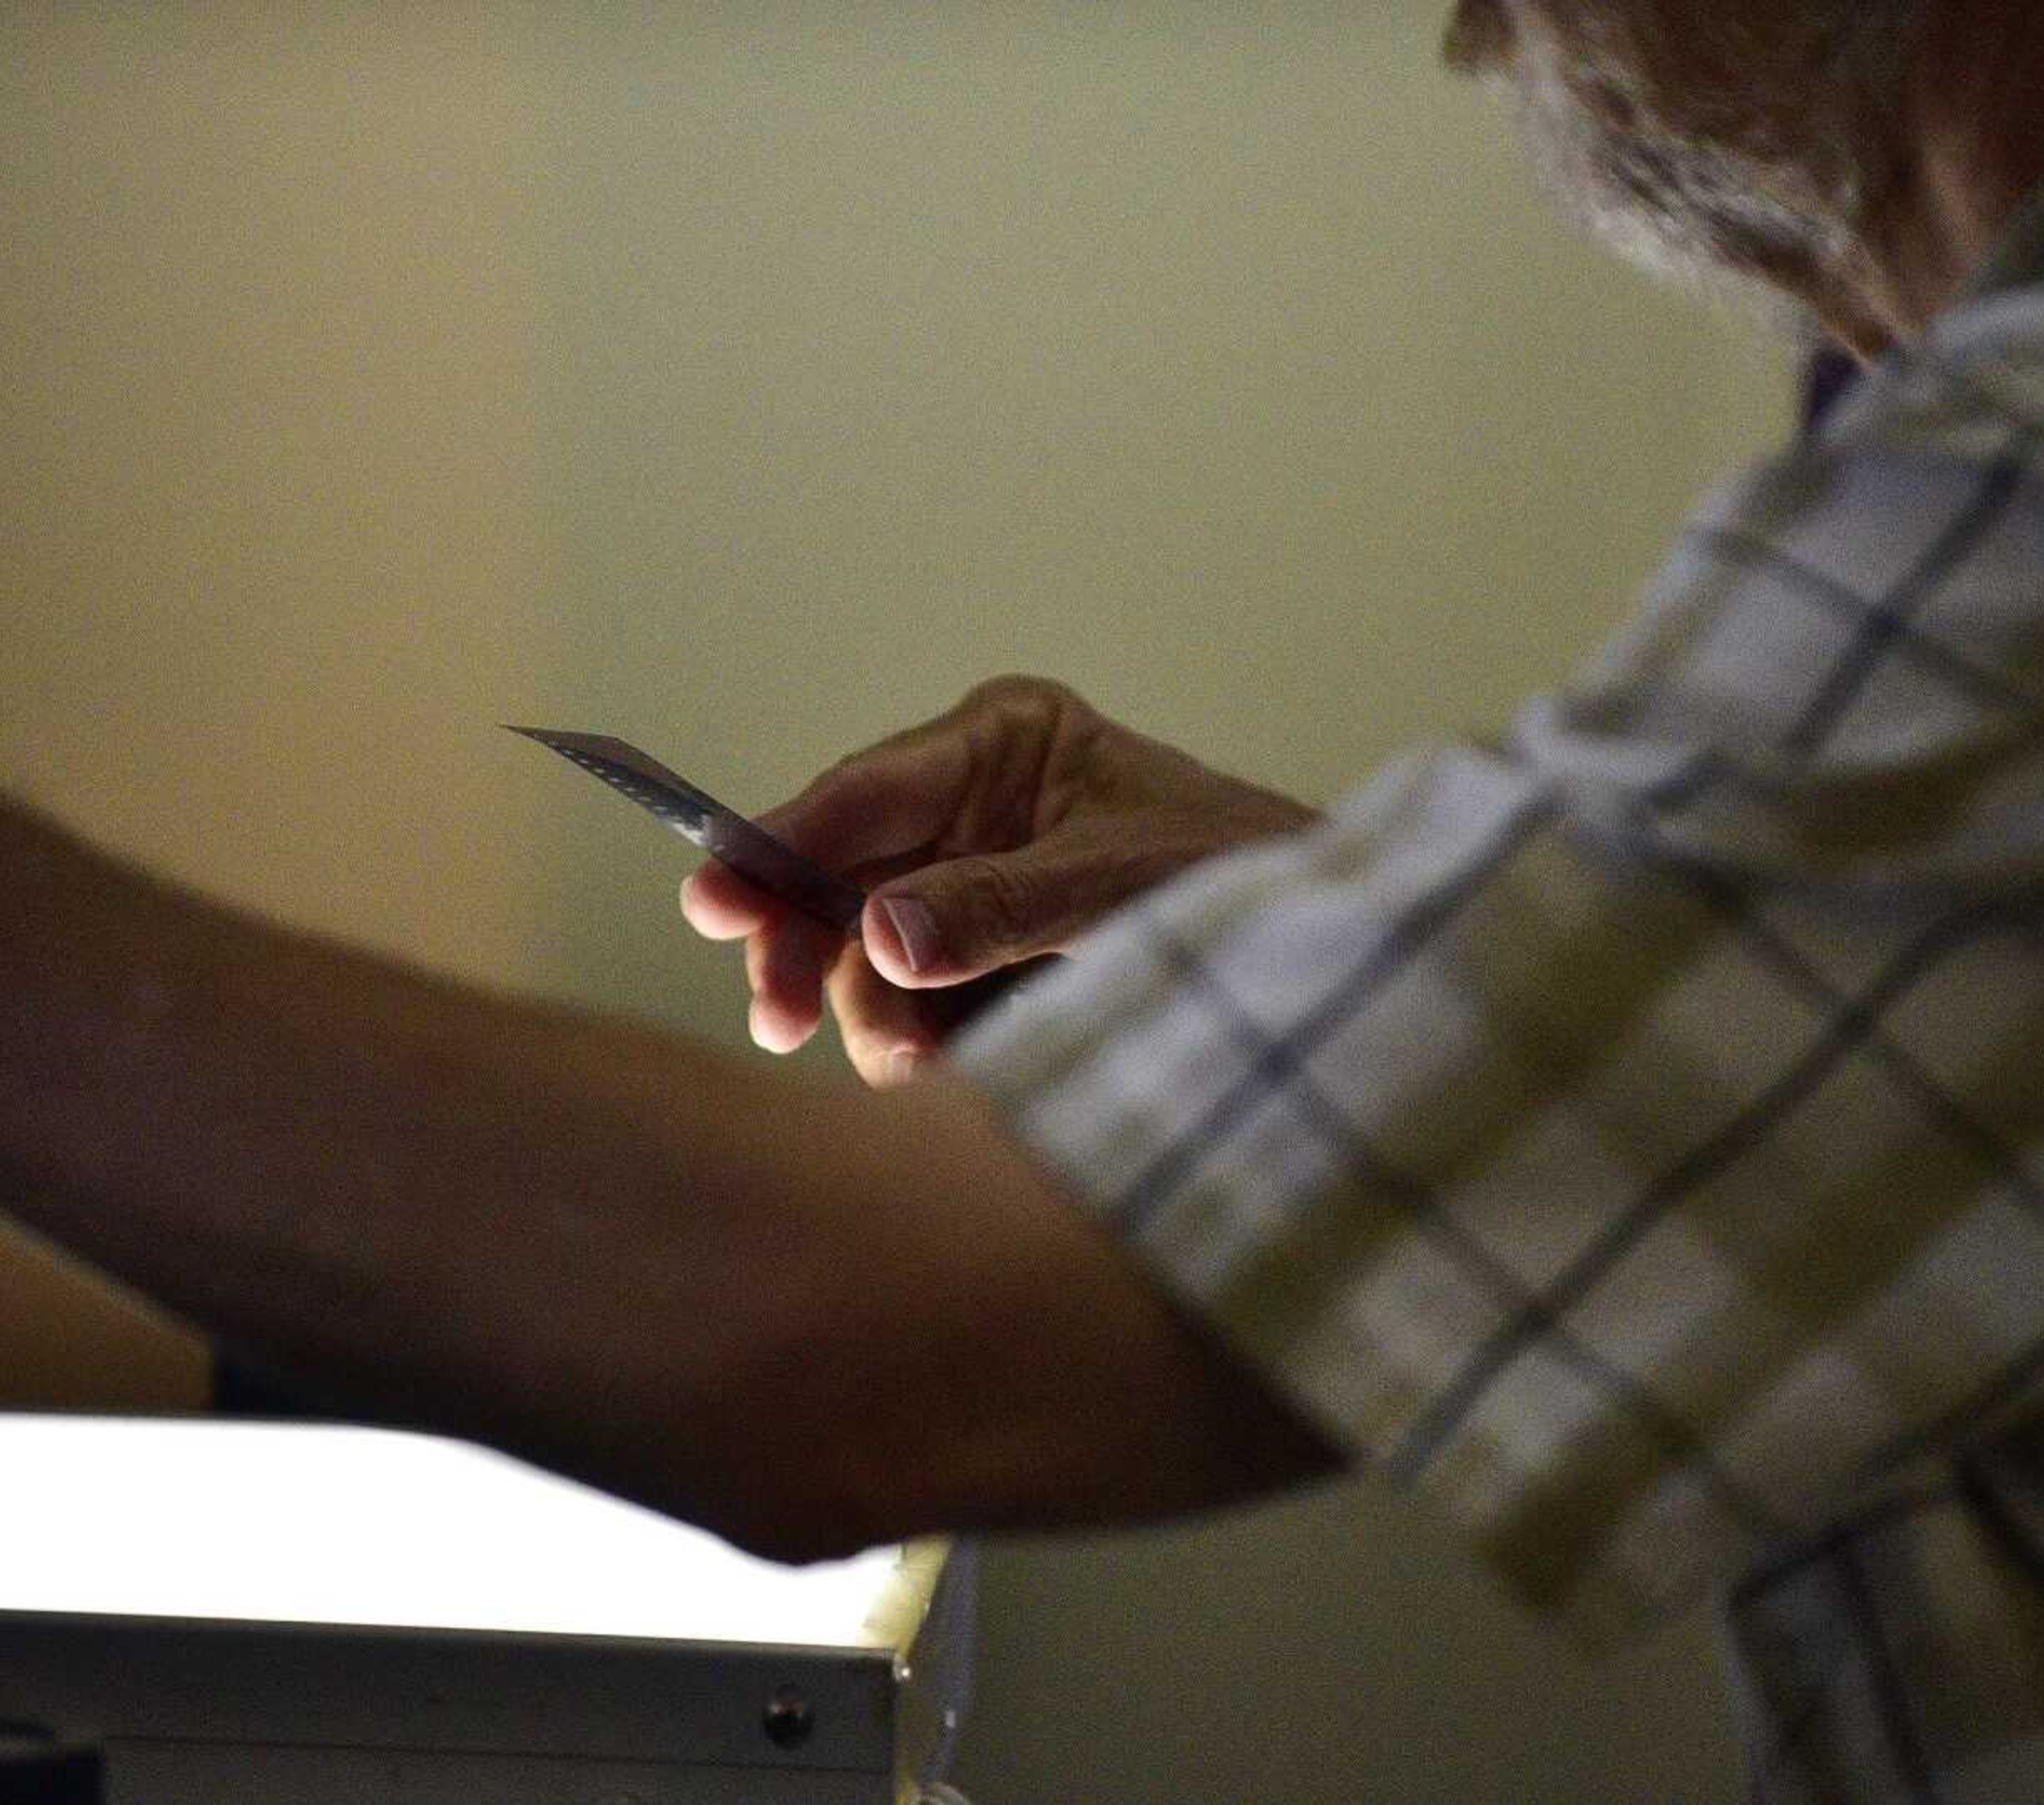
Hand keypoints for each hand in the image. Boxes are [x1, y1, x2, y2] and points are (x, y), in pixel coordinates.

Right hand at [681, 676, 1314, 1086]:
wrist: (1331, 956)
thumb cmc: (1245, 877)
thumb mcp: (1121, 885)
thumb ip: (998, 908)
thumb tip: (881, 936)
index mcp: (1004, 742)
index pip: (863, 793)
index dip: (776, 847)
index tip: (712, 899)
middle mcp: (974, 810)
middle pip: (840, 879)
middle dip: (811, 954)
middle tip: (779, 1021)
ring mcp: (974, 892)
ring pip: (867, 960)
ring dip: (875, 1019)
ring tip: (916, 1065)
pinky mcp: (988, 969)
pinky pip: (915, 1009)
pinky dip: (919, 1047)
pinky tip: (945, 1073)